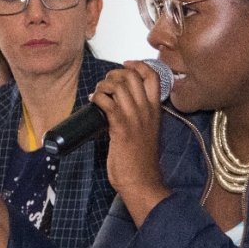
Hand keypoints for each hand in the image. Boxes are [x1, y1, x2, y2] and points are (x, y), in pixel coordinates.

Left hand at [91, 60, 170, 225]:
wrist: (142, 181)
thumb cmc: (142, 163)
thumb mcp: (148, 133)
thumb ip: (140, 118)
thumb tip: (120, 106)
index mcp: (155, 111)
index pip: (152, 76)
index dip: (138, 65)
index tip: (126, 65)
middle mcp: (146, 111)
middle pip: (132, 76)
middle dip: (114, 74)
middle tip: (106, 83)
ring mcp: (134, 118)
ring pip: (118, 85)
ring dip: (103, 85)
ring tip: (98, 93)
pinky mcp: (120, 127)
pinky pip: (106, 102)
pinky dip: (97, 97)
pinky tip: (93, 102)